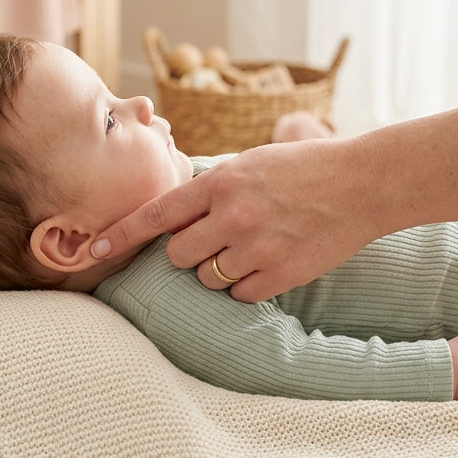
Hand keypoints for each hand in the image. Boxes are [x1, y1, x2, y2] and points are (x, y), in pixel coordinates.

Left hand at [89, 138, 381, 301]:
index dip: (122, 233)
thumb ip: (213, 188)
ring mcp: (257, 246)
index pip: (157, 213)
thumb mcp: (252, 163)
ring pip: (208, 279)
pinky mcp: (280, 273)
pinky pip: (240, 294)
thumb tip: (174, 216)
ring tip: (252, 246)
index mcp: (222, 181)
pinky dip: (248, 285)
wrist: (362, 183)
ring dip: (220, 270)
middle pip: (178, 255)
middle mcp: (234, 214)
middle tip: (217, 239)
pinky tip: (271, 261)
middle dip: (189, 253)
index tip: (95, 249)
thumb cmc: (305, 169)